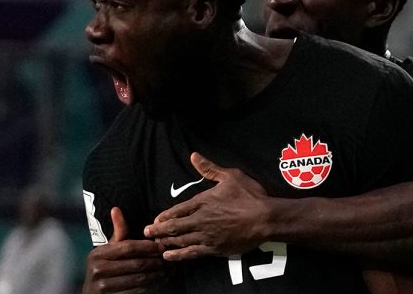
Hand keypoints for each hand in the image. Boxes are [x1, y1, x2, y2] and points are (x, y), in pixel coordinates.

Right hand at [82, 207, 170, 293]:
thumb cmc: (104, 268)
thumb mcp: (108, 250)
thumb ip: (118, 232)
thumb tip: (116, 209)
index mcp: (98, 254)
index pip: (129, 247)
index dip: (148, 246)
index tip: (162, 246)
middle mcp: (98, 269)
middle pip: (136, 263)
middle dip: (157, 262)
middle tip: (170, 260)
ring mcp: (103, 286)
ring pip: (139, 279)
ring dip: (158, 275)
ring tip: (168, 271)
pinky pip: (137, 292)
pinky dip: (152, 286)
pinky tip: (160, 282)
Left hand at [144, 152, 270, 260]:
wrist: (266, 218)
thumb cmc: (250, 196)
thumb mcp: (230, 176)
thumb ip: (210, 168)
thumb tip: (193, 155)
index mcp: (203, 202)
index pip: (177, 210)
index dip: (164, 216)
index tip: (154, 220)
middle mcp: (201, 220)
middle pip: (174, 227)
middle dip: (158, 230)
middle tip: (146, 233)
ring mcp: (207, 236)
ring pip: (180, 241)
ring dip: (165, 242)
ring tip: (155, 244)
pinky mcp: (215, 249)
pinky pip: (192, 253)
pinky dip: (178, 255)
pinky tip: (169, 257)